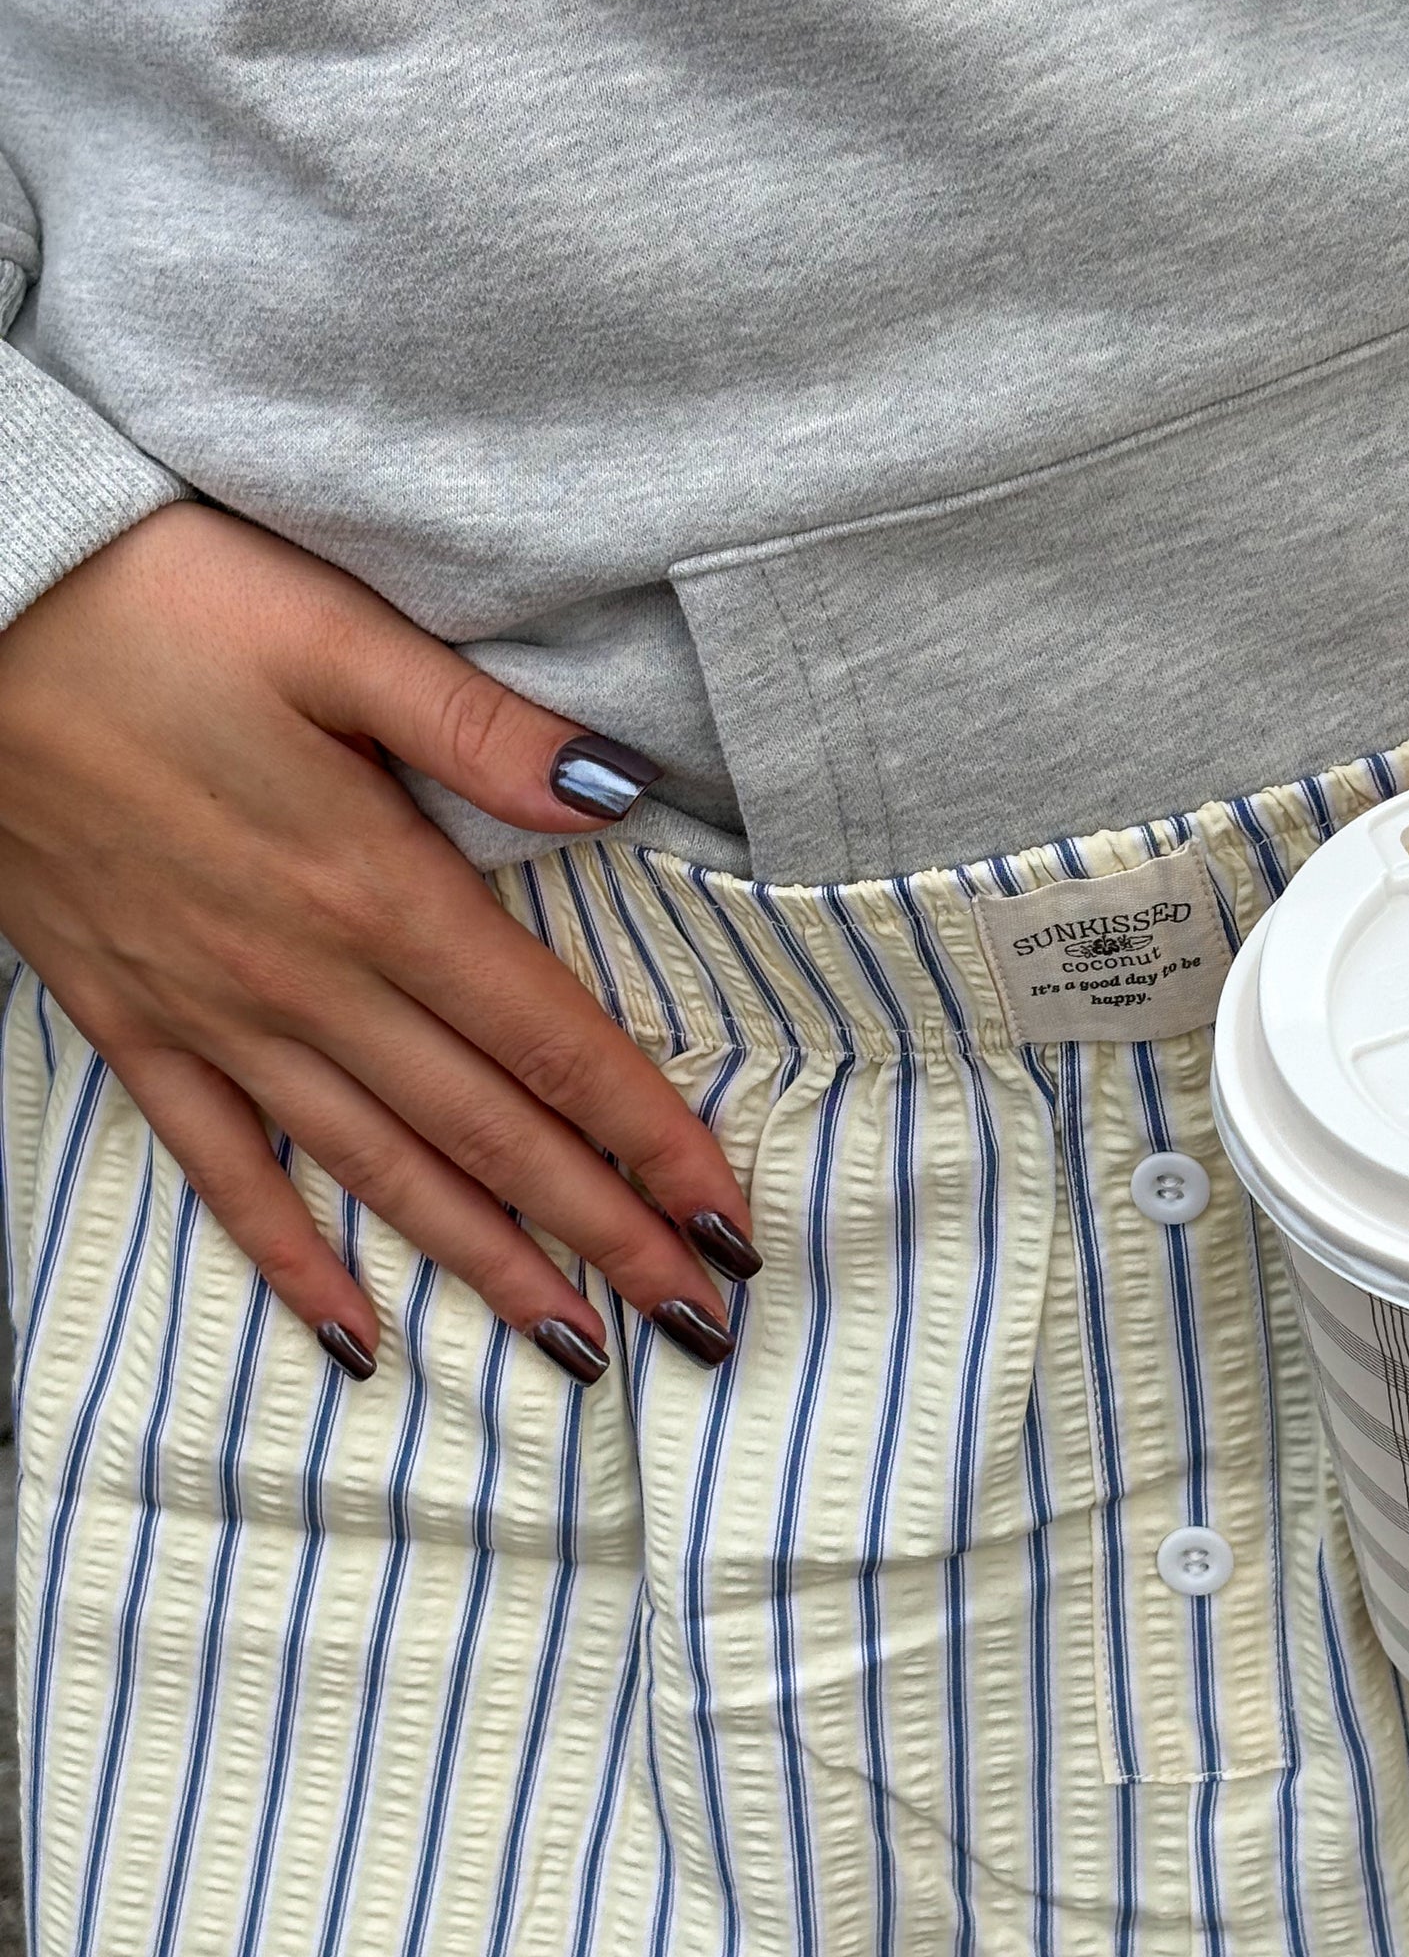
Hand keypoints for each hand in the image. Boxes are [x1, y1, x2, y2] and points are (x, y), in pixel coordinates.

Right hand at [0, 505, 752, 1382]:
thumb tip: (620, 788)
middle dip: (605, 1234)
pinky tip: (355, 1338)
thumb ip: (481, 725)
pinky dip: (290, 1260)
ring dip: (485, 1267)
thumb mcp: (332, 631)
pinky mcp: (131, 1023)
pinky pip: (221, 1171)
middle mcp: (307, 982)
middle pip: (491, 1133)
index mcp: (378, 888)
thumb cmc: (151, 605)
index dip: (649, 1139)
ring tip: (575, 1351)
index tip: (729, 1220)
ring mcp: (214, 1018)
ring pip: (379, 1174)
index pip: (553, 1044)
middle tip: (699, 1320)